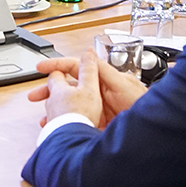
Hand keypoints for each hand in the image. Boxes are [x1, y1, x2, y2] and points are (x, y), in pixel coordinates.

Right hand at [26, 50, 147, 127]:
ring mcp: (96, 107)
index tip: (41, 67)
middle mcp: (97, 91)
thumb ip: (103, 70)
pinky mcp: (97, 122)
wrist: (151, 132)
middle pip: (68, 86)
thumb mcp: (122, 85)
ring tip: (44, 118)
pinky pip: (76, 119)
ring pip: (69, 104)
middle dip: (49, 90)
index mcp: (101, 79)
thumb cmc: (143, 106)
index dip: (57, 66)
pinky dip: (65, 122)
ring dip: (55, 109)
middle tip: (34, 97)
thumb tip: (88, 54)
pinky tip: (58, 127)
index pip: (75, 67)